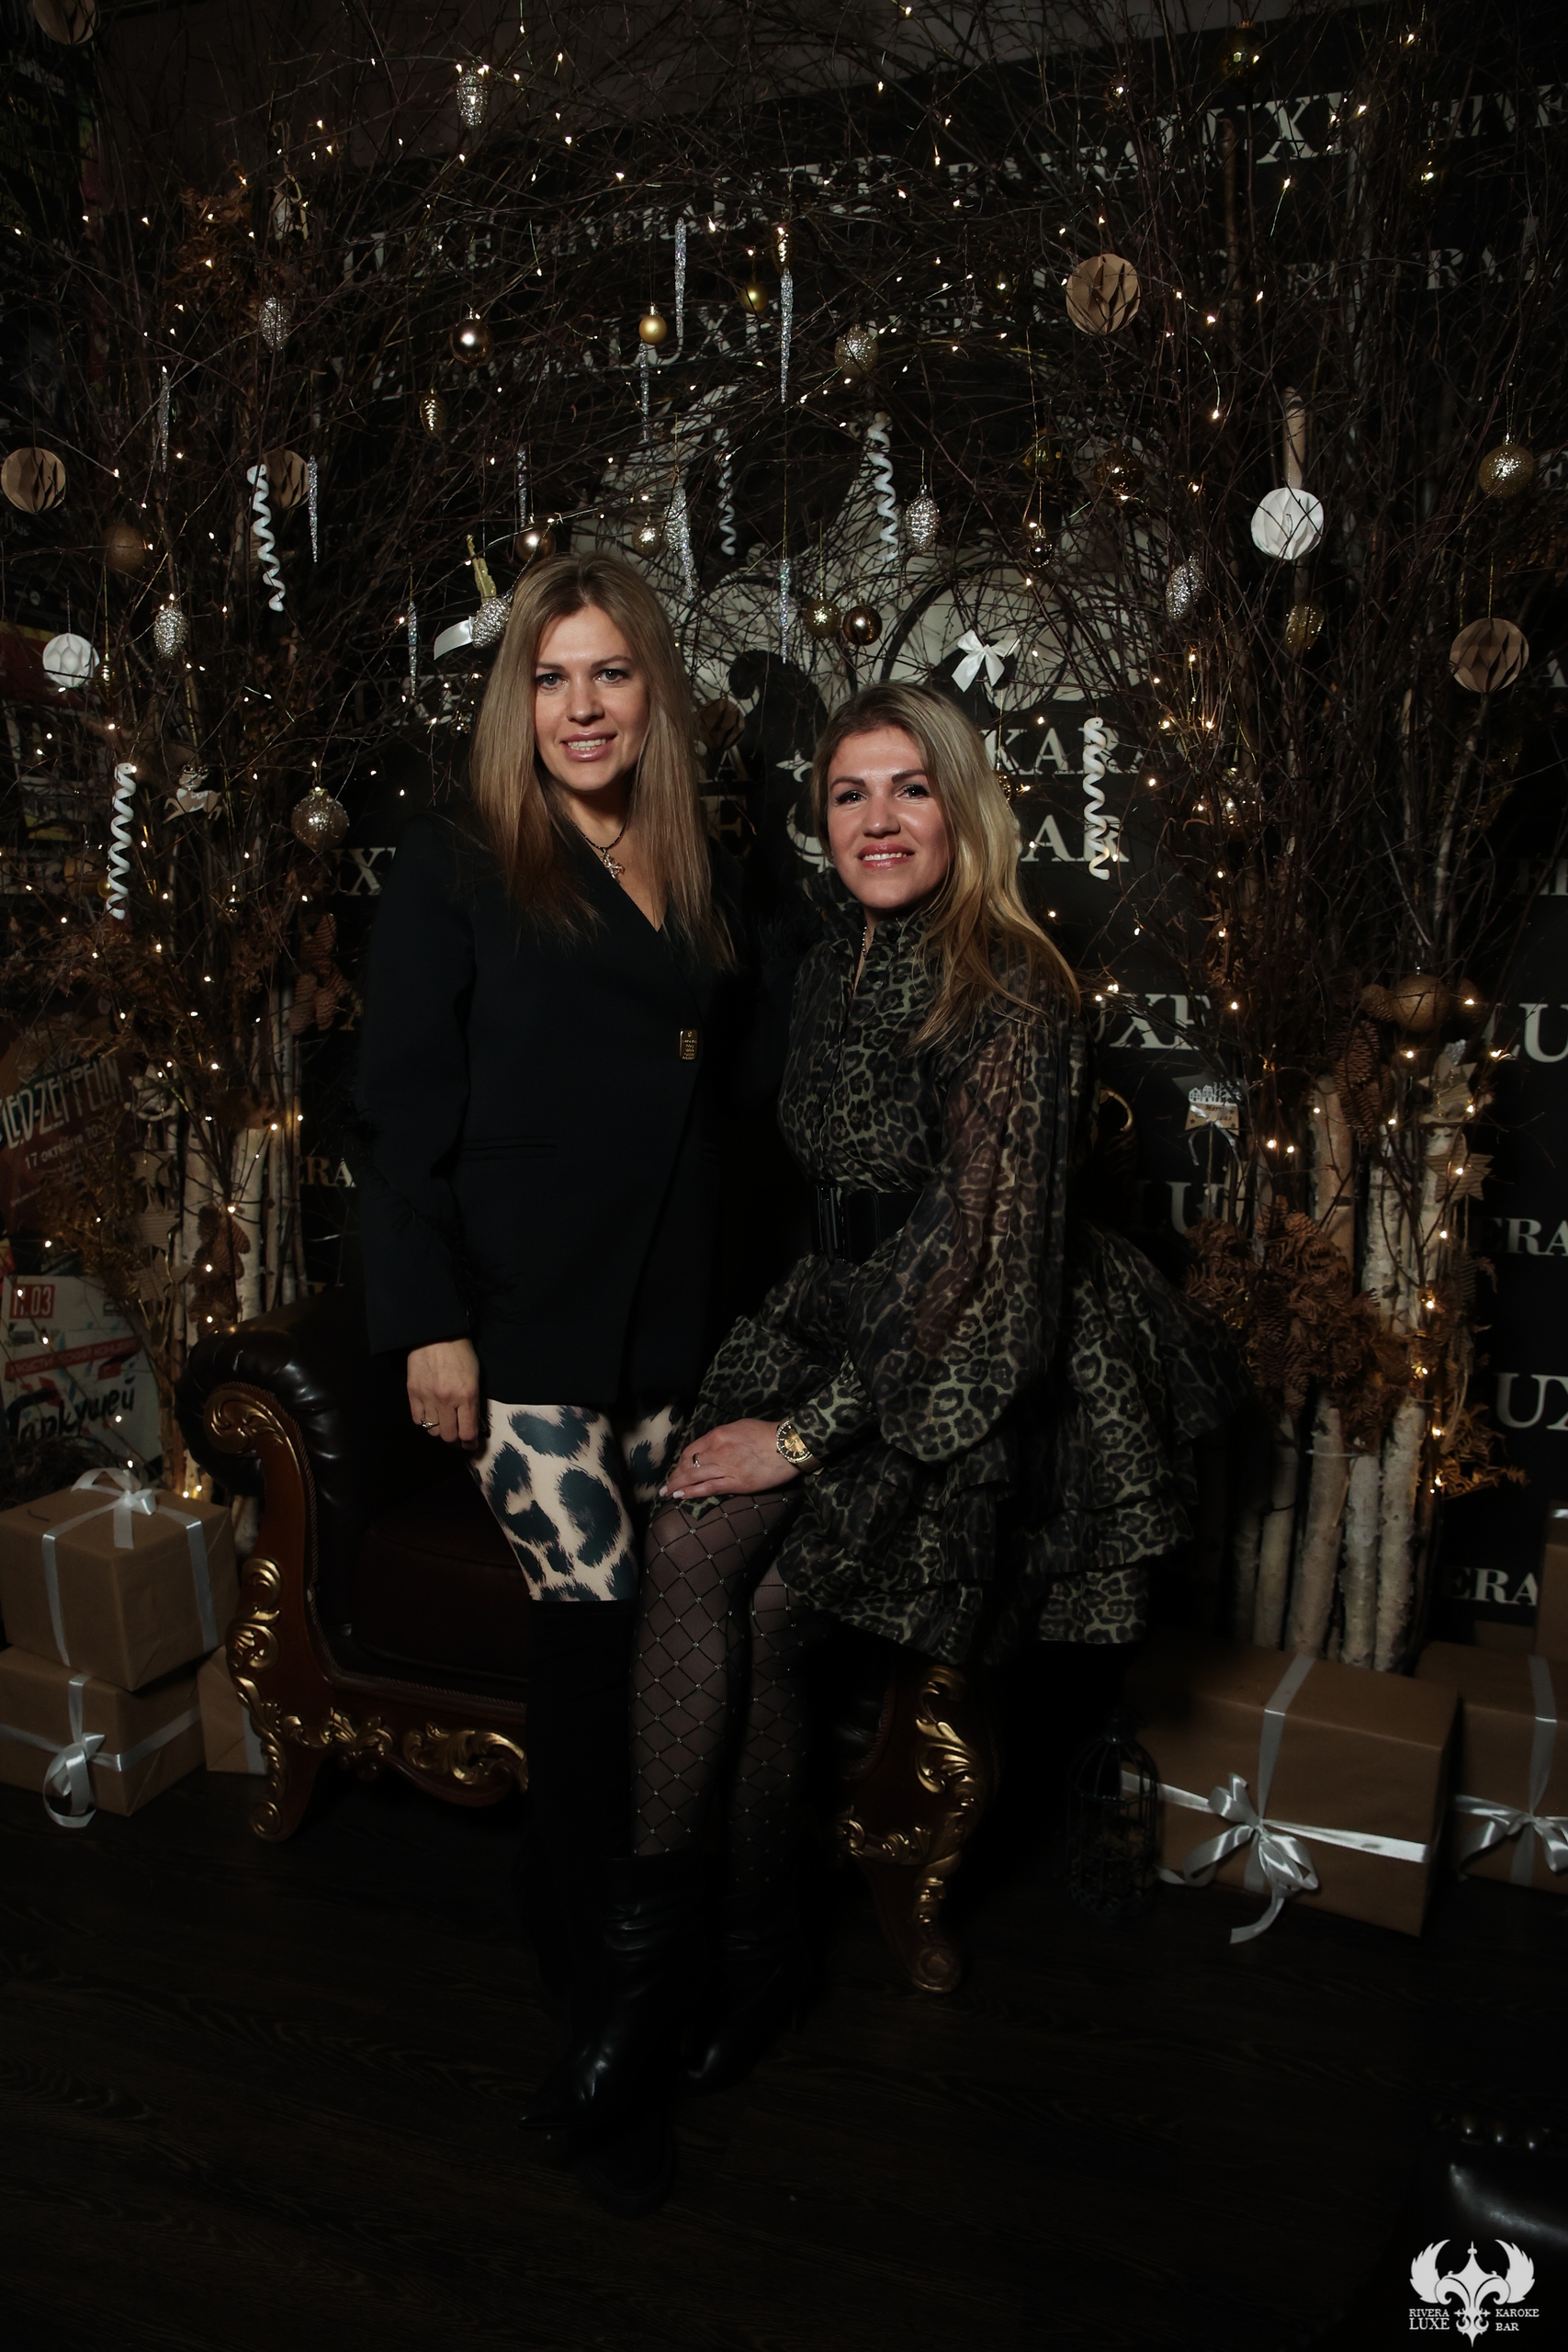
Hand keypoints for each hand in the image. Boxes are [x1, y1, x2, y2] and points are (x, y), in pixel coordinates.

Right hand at [407, 1337, 481, 1448]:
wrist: (435, 1334)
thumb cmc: (461, 1352)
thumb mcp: (475, 1377)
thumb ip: (472, 1401)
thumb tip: (471, 1422)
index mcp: (467, 1396)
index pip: (467, 1433)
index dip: (469, 1443)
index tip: (470, 1445)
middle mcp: (446, 1401)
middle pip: (448, 1436)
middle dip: (455, 1440)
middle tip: (457, 1436)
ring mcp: (427, 1398)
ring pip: (432, 1430)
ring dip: (439, 1430)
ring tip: (443, 1423)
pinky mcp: (412, 1393)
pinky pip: (417, 1419)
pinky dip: (424, 1421)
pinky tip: (429, 1415)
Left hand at [661, 1418, 799, 1500]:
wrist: (788, 1445)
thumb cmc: (767, 1433)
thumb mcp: (740, 1427)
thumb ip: (723, 1437)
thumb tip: (712, 1446)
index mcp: (718, 1435)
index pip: (691, 1450)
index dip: (681, 1462)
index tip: (677, 1470)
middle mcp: (717, 1451)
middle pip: (689, 1465)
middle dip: (675, 1476)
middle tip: (666, 1486)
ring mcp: (725, 1468)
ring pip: (694, 1477)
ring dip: (678, 1486)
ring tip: (667, 1494)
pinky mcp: (736, 1483)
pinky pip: (708, 1488)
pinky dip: (692, 1493)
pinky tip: (680, 1497)